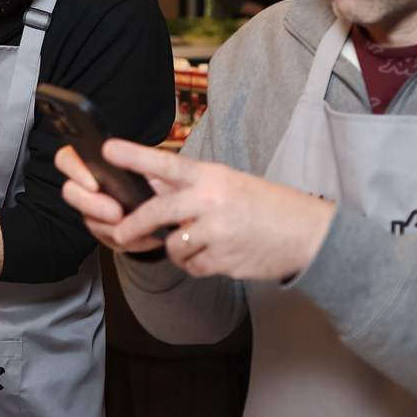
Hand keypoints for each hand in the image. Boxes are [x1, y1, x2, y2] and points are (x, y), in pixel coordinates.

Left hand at [54, 139, 335, 281]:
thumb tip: (151, 180)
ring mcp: (216, 232)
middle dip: (132, 226)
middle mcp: (210, 201)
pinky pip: (192, 266)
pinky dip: (197, 264)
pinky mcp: (222, 260)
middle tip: (119, 233)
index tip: (108, 150)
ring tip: (202, 241)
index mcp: (211, 176)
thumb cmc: (267, 205)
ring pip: (174, 246)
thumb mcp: (229, 182)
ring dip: (180, 248)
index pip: (165, 163)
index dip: (134, 157)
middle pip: (156, 212)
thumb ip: (191, 184)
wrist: (308, 234)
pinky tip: (217, 254)